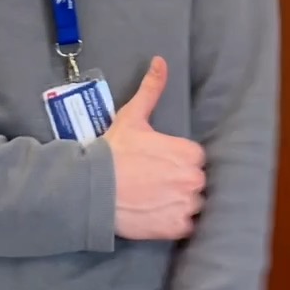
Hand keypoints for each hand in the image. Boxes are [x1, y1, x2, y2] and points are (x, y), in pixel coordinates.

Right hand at [105, 57, 205, 240]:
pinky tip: (154, 213)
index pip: (195, 159)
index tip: (158, 163)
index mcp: (190, 153)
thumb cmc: (114, 151)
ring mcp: (186, 205)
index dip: (176, 161)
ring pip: (192, 205)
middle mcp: (194, 180)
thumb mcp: (133, 116)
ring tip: (153, 199)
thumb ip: (151, 89)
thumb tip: (160, 61)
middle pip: (195, 182)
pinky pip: (185, 226)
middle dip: (178, 182)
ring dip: (177, 203)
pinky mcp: (176, 228)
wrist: (93, 187)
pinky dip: (172, 222)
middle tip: (152, 181)